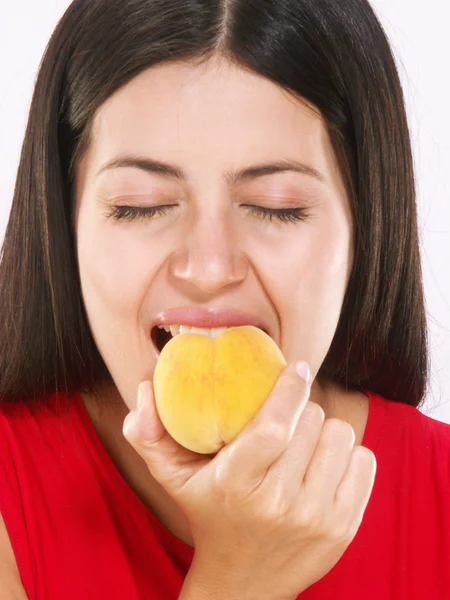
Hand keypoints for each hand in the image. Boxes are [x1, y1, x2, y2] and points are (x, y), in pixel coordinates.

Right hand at [123, 361, 376, 599]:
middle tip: (288, 420)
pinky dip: (347, 455)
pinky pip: (363, 462)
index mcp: (236, 483)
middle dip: (302, 410)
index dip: (289, 388)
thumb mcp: (172, 478)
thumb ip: (148, 433)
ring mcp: (315, 517)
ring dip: (324, 431)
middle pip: (311, 422)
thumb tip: (144, 389)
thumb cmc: (207, 514)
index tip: (294, 367)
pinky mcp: (344, 527)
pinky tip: (324, 464)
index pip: (274, 425)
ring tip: (304, 443)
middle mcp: (278, 502)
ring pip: (340, 436)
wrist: (243, 583)